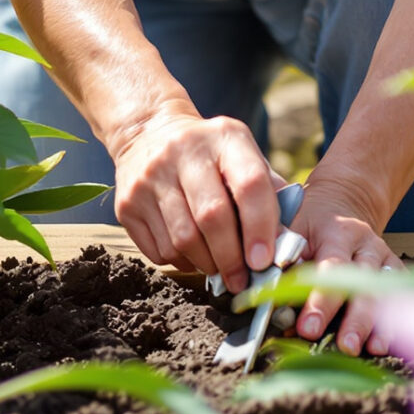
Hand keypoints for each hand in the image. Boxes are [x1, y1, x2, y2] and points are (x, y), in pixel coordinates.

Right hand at [109, 107, 283, 293]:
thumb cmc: (211, 156)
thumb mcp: (244, 155)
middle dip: (232, 258)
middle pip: (212, 218)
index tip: (264, 261)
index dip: (260, 227)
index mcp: (224, 137)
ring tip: (218, 269)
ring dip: (206, 265)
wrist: (149, 133)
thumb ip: (269, 193)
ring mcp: (150, 178)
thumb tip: (286, 245)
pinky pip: (159, 250)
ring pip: (183, 240)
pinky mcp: (127, 203)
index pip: (249, 185)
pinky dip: (181, 262)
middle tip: (242, 280)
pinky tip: (192, 254)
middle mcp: (183, 152)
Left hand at [290, 175, 398, 356]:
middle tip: (345, 345)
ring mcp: (383, 258)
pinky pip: (401, 296)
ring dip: (379, 323)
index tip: (308, 328)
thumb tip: (270, 297)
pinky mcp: (395, 270)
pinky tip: (387, 342)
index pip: (330, 267)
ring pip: (385, 291)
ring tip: (373, 349)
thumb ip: (283, 258)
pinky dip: (395, 319)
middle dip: (355, 318)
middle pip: (364, 284)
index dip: (320, 300)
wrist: (340, 204)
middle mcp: (365, 245)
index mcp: (337, 232)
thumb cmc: (310, 223)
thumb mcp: (292, 228)